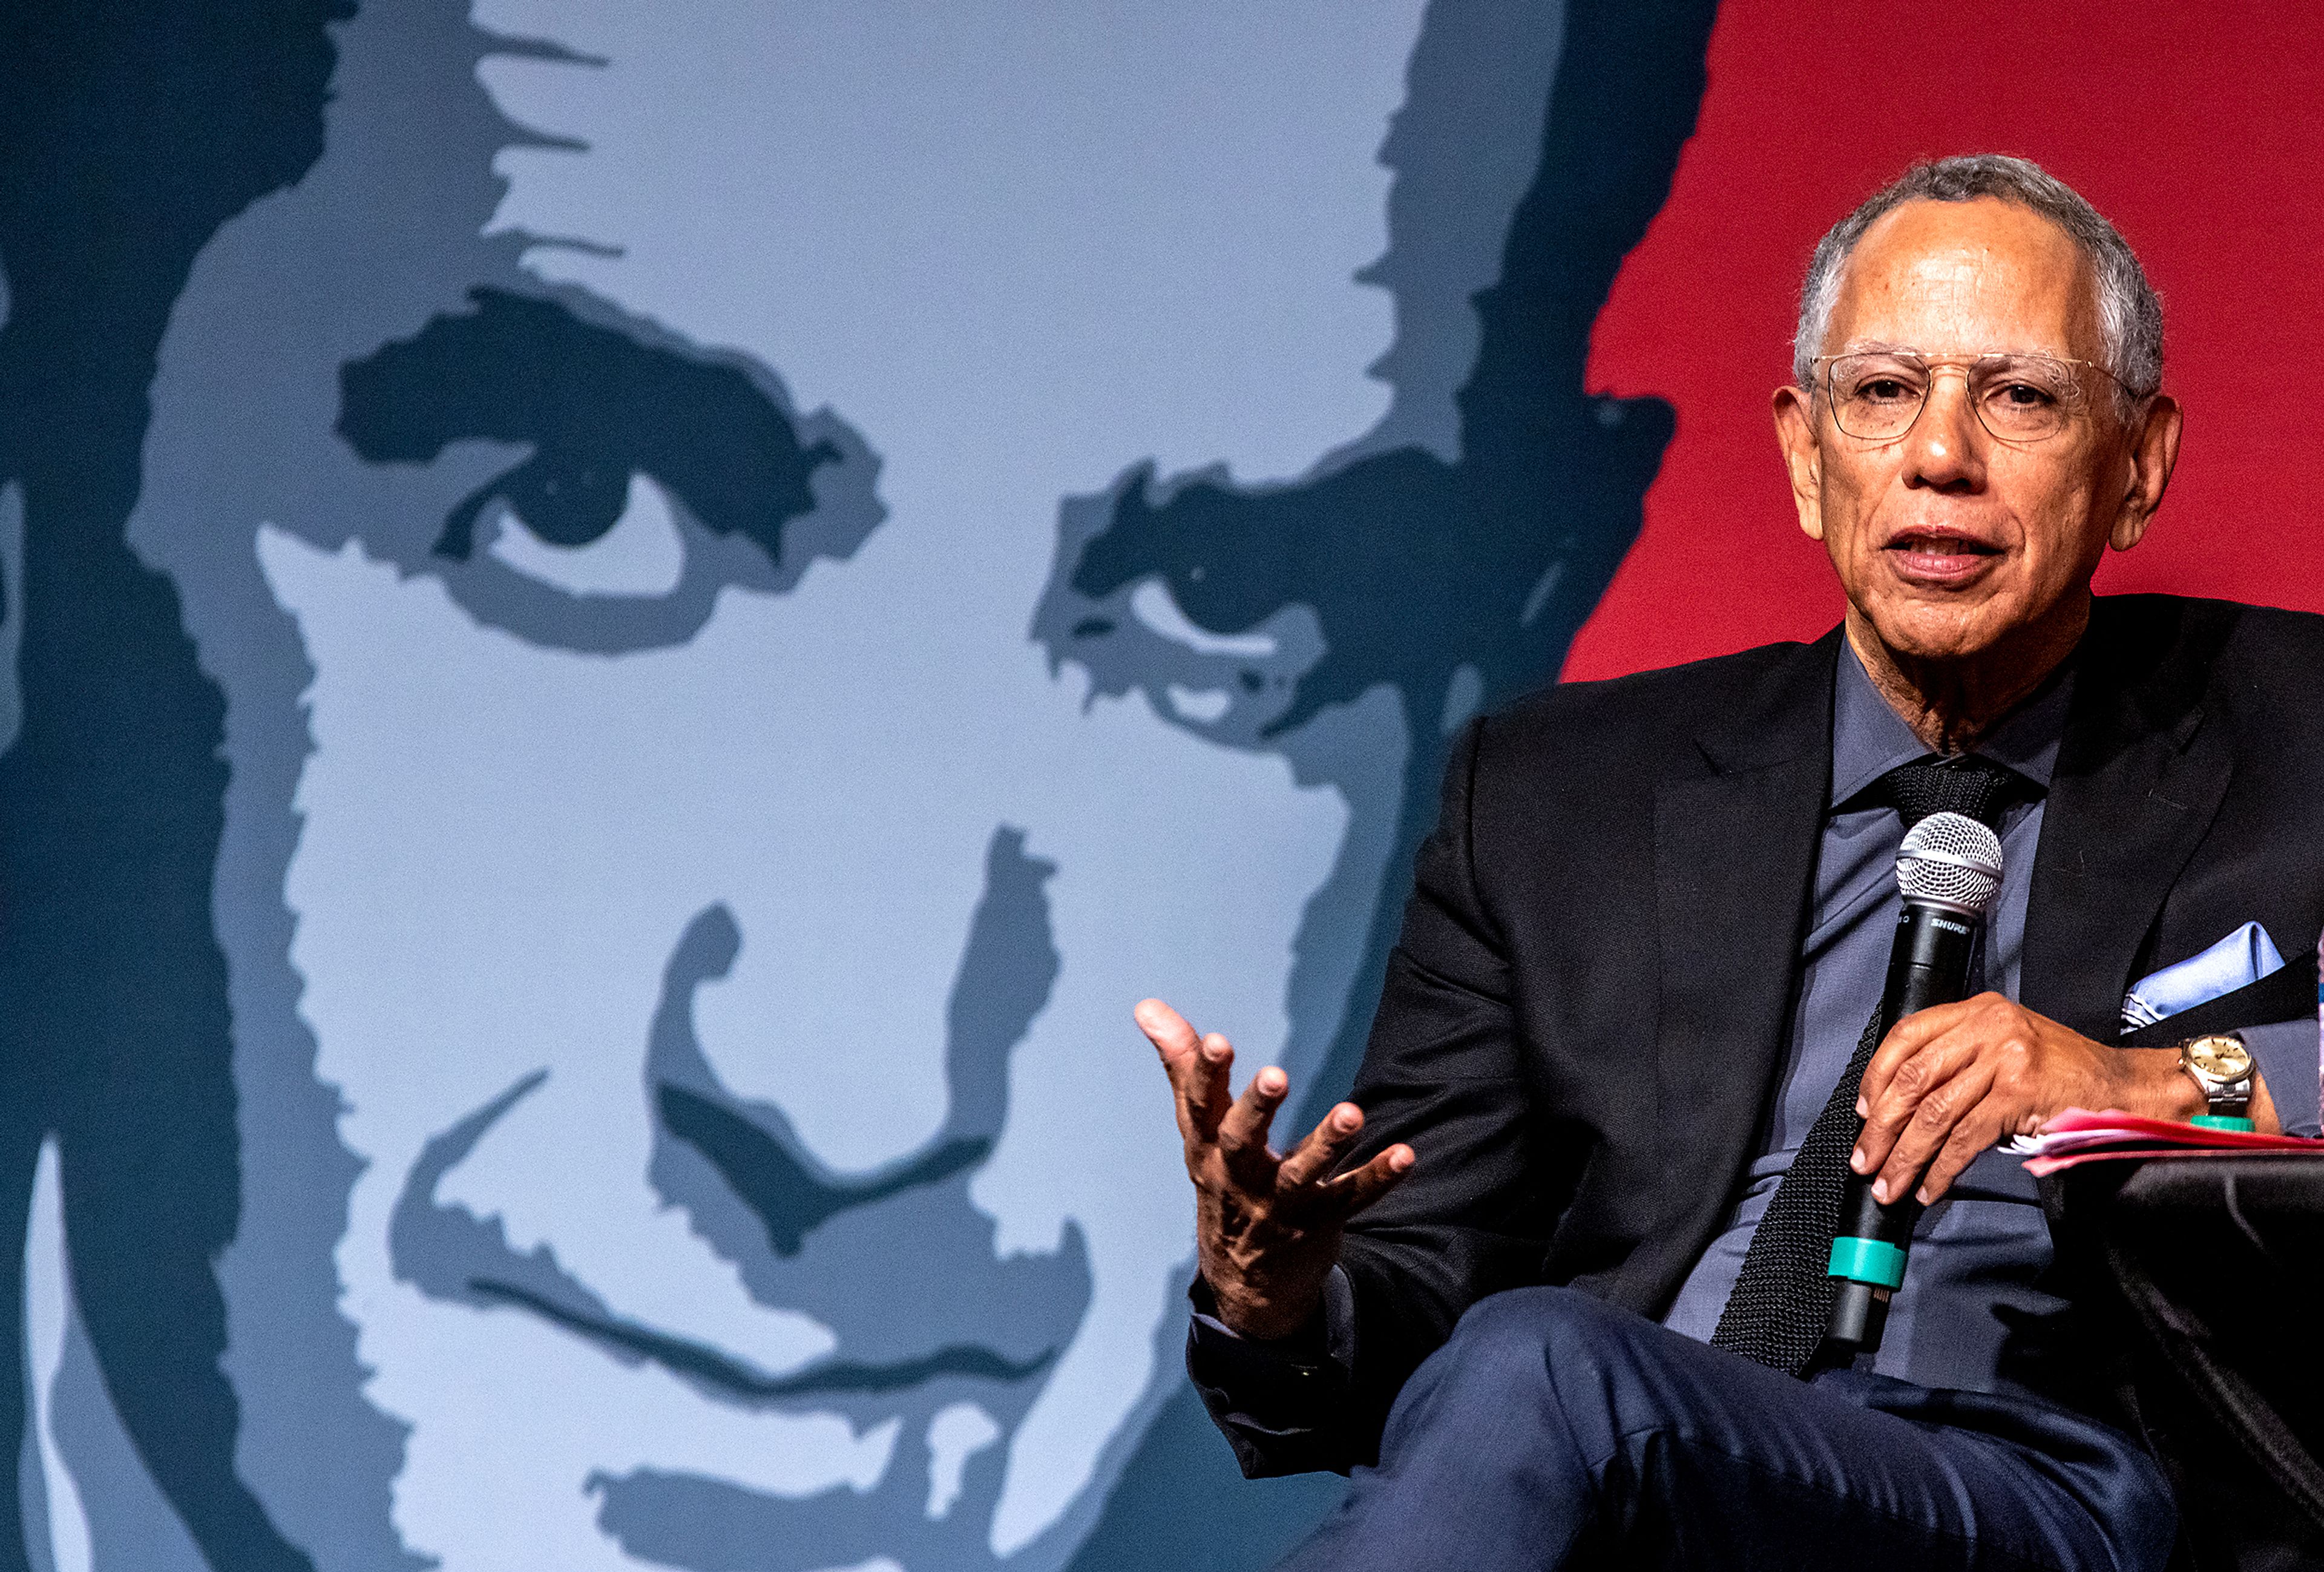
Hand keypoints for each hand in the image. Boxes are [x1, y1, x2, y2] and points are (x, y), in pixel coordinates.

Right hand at [1138, 997, 1412, 1340]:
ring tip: (1351, 1113)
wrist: (1245, 1281)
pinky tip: (1404, 1155)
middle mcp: (1239, 1177)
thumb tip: (1147, 1006)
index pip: (1201, 1108)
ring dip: (1327, 1143)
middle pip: (1243, 1142)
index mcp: (1208, 1148)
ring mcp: (1281, 1203)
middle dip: (1258, 1110)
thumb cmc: (1222, 1183)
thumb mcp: (1198, 1131)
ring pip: (1302, 1173)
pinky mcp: (1320, 1221)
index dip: (1206, 1075)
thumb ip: (1183, 1066)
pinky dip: (1378, 1178)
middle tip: (1275, 1075)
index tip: (1217, 1041)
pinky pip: (1352, 1198)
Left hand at [1851, 992, 2215, 1206]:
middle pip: (1913, 1079)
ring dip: (1906, 1156)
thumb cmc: (2063, 1072)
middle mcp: (1989, 1027)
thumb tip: (1900, 1108)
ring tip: (1890, 1183)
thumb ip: (1959, 1060)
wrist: (2125, 1087)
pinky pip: (1965, 1138)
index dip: (1876, 1076)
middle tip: (1866, 1159)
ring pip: (1935, 1114)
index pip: (1907, 1036)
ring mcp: (2005, 1058)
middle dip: (1882, 1126)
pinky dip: (1943, 1168)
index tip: (1862, 1110)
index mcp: (1979, 1011)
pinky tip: (1931, 1186)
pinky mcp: (2019, 1092)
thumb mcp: (2006, 1046)